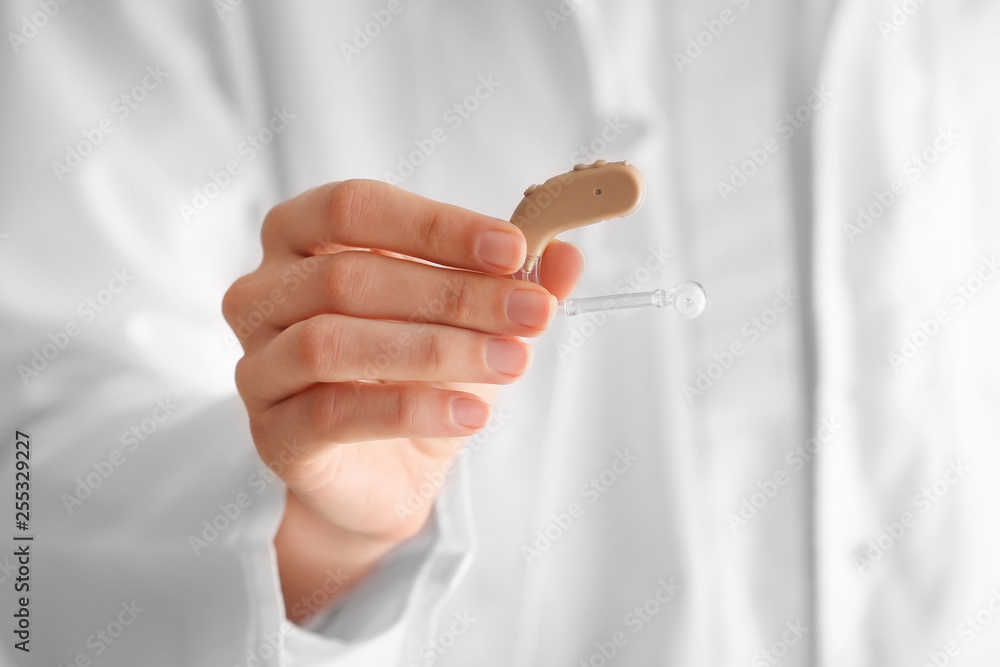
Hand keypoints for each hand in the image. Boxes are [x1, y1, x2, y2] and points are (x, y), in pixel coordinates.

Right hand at [222, 180, 584, 620]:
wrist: (385, 472)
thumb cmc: (416, 374)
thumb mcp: (471, 319)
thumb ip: (510, 282)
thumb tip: (566, 255)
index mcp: (299, 239)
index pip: (355, 208)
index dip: (436, 225)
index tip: (514, 247)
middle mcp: (262, 294)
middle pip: (348, 277)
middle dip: (453, 294)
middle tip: (532, 312)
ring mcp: (258, 366)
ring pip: (333, 343)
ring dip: (436, 349)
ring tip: (511, 362)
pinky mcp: (273, 432)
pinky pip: (333, 413)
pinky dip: (412, 409)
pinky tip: (473, 412)